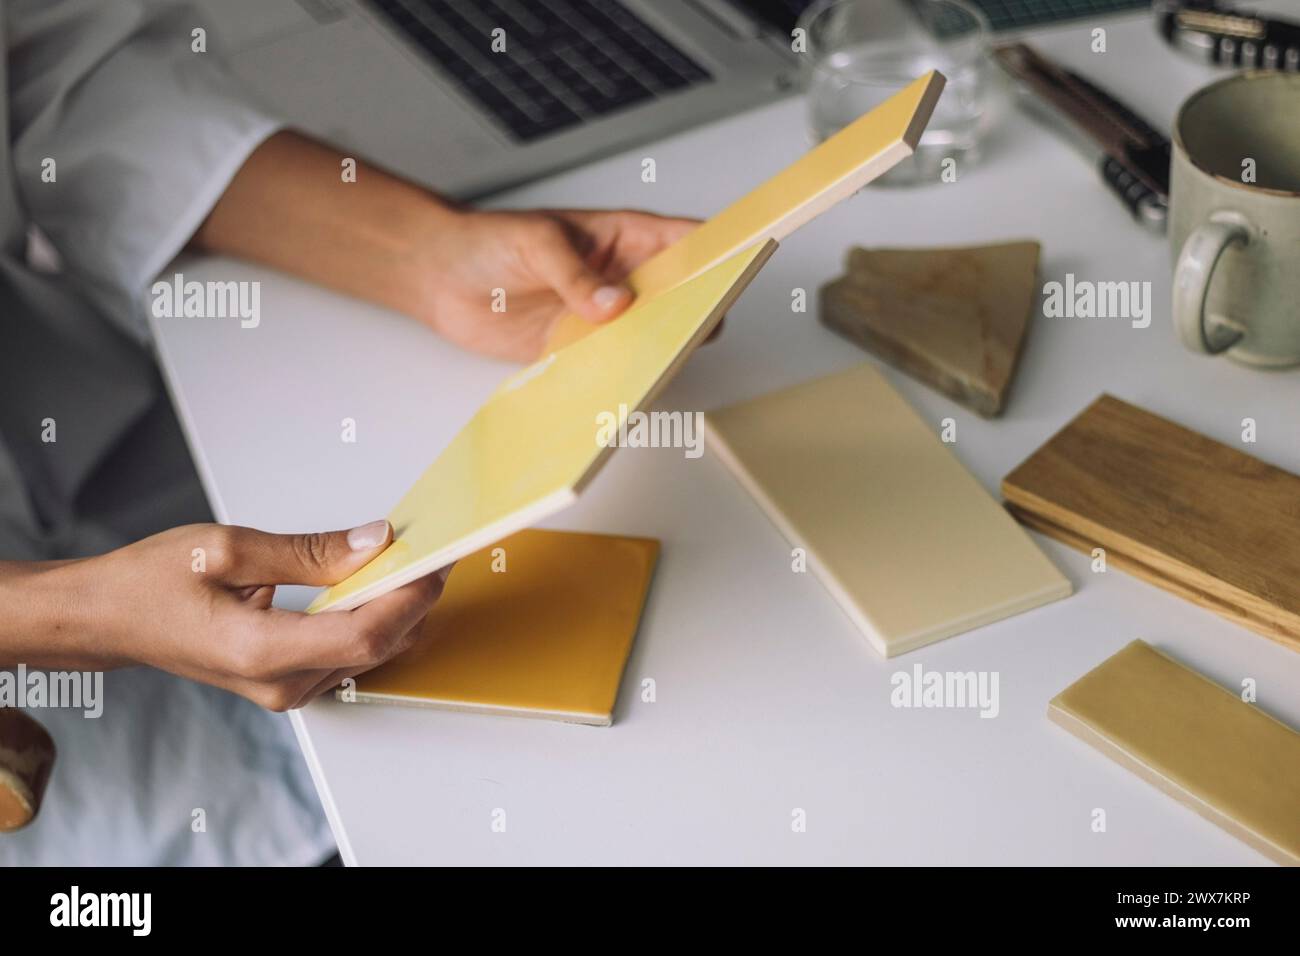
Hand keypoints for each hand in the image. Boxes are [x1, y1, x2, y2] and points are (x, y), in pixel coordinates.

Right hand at [8, 521, 445, 710]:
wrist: (109, 617)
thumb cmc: (152, 581)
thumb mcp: (228, 548)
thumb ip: (309, 550)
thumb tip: (374, 543)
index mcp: (260, 651)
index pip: (365, 634)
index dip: (410, 597)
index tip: (434, 560)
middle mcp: (279, 683)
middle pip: (377, 646)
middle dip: (412, 597)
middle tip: (431, 549)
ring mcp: (284, 690)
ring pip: (369, 653)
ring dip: (395, 608)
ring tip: (406, 560)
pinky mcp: (287, 683)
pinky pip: (348, 655)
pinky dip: (370, 618)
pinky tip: (374, 583)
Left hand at [408, 207, 697, 360]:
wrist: (440, 277)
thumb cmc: (488, 241)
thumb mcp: (536, 244)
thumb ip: (575, 275)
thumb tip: (614, 304)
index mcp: (625, 237)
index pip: (687, 242)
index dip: (718, 255)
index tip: (736, 273)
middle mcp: (623, 278)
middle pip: (681, 297)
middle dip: (695, 315)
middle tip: (696, 334)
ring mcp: (604, 316)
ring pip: (651, 337)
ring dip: (657, 352)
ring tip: (659, 367)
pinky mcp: (578, 349)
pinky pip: (611, 365)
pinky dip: (620, 377)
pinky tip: (621, 388)